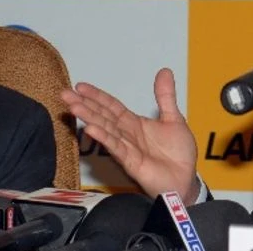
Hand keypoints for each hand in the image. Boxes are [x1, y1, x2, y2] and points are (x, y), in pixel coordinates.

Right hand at [61, 68, 201, 203]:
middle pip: (103, 116)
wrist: (186, 180)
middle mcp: (127, 135)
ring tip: (73, 107)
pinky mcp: (131, 162)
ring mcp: (127, 148)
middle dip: (84, 104)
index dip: (97, 96)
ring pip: (105, 129)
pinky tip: (91, 129)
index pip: (111, 106)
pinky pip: (116, 147)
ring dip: (89, 118)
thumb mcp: (173, 119)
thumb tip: (164, 72)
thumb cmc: (178, 155)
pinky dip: (104, 138)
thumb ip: (165, 96)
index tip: (80, 86)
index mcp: (135, 124)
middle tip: (66, 94)